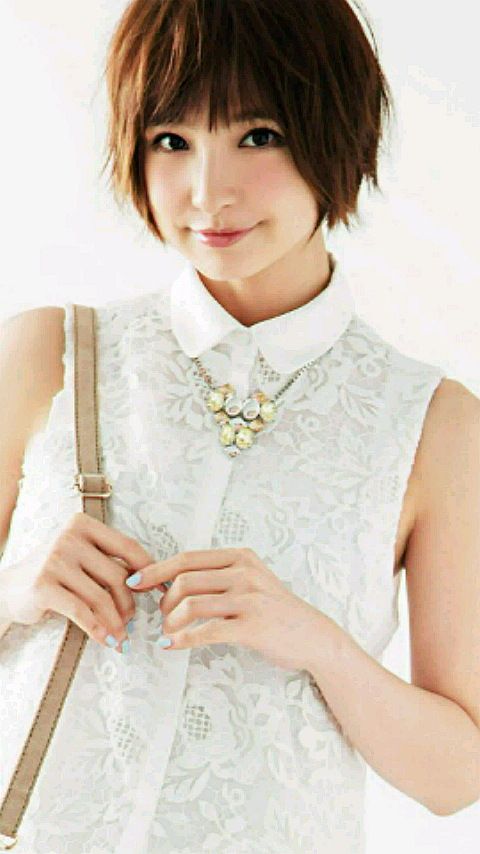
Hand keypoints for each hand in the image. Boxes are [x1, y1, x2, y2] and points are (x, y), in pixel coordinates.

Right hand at [1, 513, 153, 652]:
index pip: (128, 547)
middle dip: (129, 604)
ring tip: (122, 636)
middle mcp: (68, 537)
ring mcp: (54, 559)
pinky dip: (97, 629)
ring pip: (101, 597)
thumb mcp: (82, 557)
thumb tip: (153, 581)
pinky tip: (106, 640)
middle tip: (131, 621)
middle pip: (117, 576)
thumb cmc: (56, 573)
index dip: (148, 571)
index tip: (161, 590)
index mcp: (83, 524)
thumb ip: (111, 562)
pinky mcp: (44, 585)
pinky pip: (81, 612)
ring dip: (116, 622)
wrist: (10, 589)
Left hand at [125, 547, 322, 671]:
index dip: (156, 571)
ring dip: (171, 622)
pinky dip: (183, 640)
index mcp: (240, 557)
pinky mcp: (252, 626)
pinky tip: (173, 646)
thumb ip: (218, 577)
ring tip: (169, 634)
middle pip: (184, 580)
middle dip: (164, 602)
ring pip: (192, 603)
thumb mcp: (250, 581)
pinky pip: (206, 631)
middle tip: (161, 619)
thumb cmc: (274, 611)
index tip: (136, 583)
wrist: (313, 636)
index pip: (186, 558)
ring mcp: (250, 598)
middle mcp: (244, 572)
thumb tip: (170, 584)